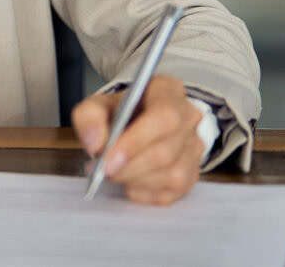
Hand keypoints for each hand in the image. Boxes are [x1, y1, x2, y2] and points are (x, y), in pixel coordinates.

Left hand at [71, 74, 202, 205]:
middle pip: (166, 152)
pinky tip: (130, 181)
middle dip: (129, 167)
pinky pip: (172, 192)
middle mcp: (189, 118)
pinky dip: (145, 192)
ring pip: (172, 175)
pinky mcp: (193, 174)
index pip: (163, 117)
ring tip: (114, 173)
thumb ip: (89, 117)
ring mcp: (195, 147)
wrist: (135, 122)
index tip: (108, 158)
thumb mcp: (98, 104)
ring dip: (136, 181)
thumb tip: (94, 143)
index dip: (136, 142)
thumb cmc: (120, 112)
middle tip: (103, 170)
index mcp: (168, 91)